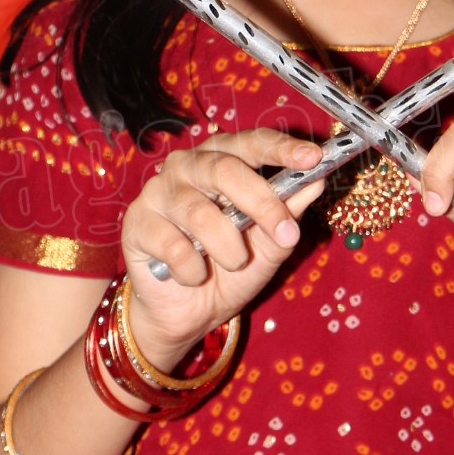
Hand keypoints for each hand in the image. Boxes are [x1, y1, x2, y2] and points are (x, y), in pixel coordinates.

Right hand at [120, 130, 323, 367]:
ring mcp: (158, 192)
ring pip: (201, 212)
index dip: (282, 148)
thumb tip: (316, 182)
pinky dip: (193, 268)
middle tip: (284, 233)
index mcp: (223, 159)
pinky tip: (194, 275)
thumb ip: (289, 212)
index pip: (251, 142)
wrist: (190, 312)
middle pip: (225, 169)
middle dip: (262, 203)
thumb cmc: (230, 268)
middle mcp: (188, 166)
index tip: (312, 158)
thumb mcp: (270, 244)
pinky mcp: (137, 222)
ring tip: (234, 263)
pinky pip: (173, 244)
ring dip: (228, 246)